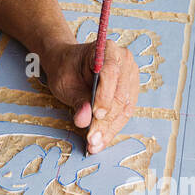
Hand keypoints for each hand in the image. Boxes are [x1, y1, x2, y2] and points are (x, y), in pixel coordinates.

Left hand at [42, 38, 139, 153]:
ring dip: (110, 129)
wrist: (68, 63)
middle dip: (106, 121)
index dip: (105, 95)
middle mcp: (124, 61)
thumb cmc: (66, 68)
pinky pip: (124, 113)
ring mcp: (130, 76)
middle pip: (120, 94)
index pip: (111, 72)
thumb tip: (84, 120)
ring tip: (95, 145)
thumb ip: (76, 100)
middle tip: (92, 139)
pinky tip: (101, 141)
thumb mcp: (64, 82)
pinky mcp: (131, 91)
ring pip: (124, 108)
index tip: (96, 114)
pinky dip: (112, 129)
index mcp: (106, 49)